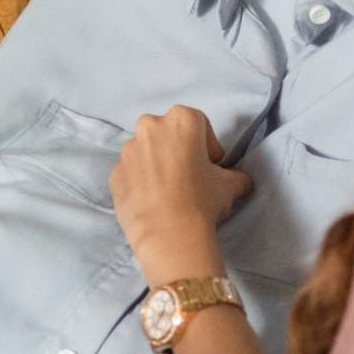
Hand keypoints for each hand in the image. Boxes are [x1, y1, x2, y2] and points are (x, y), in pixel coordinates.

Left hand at [110, 107, 251, 285]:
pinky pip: (131, 173)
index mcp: (181, 119)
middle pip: (168, 132)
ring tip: (170, 192)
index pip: (199, 123)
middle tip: (191, 175)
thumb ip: (236, 175)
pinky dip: (141, 182)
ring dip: (158, 164)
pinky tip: (153, 201)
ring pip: (146, 151)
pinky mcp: (114, 174)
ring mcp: (128, 150)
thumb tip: (239, 180)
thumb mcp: (231, 185)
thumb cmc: (202, 200)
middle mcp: (150, 127)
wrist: (168, 234)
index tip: (212, 165)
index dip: (209, 145)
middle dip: (179, 149)